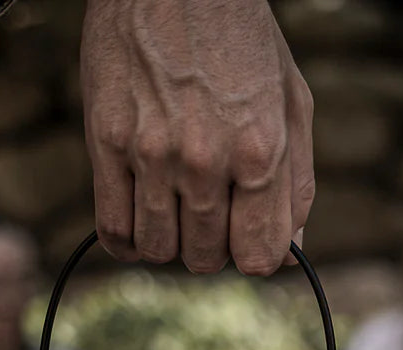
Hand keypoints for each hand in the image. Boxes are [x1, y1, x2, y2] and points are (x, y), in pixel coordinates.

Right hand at [80, 0, 314, 275]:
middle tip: (207, 214)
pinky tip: (138, 224)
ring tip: (173, 210)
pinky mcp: (107, 143)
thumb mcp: (291, 101)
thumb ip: (296, 184)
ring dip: (168, 243)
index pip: (259, 256)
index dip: (254, 255)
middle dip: (210, 247)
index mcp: (261, 151)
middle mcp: (206, 159)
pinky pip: (113, 230)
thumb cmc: (241, 37)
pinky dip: (126, 243)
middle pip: (206, 259)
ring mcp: (152, 153)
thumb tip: (290, 252)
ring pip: (159, 250)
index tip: (245, 237)